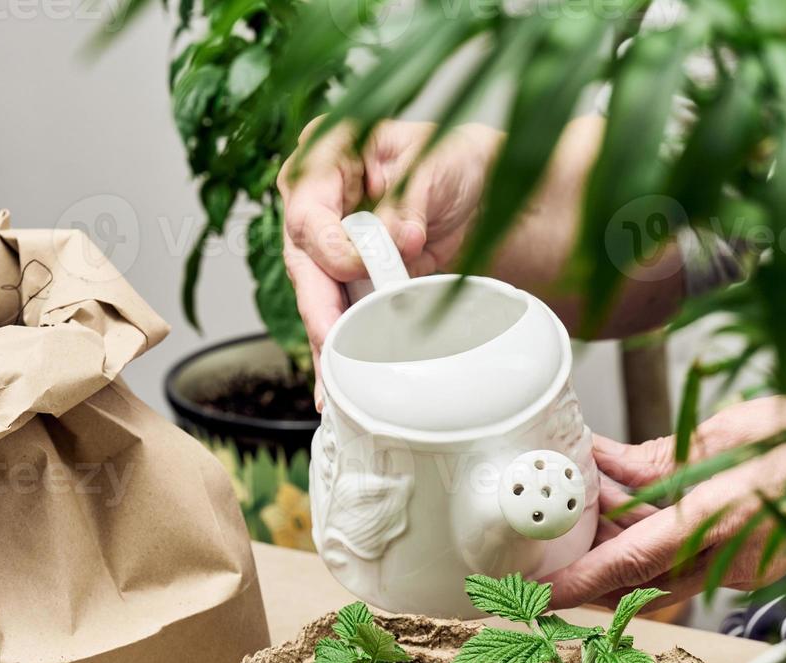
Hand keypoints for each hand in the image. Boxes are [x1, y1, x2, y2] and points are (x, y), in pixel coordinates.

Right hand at [277, 118, 501, 394]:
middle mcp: (318, 204)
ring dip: (325, 343)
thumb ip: (410, 197)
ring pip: (315, 300)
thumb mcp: (437, 162)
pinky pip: (336, 319)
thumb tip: (399, 236)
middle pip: (304, 264)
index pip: (308, 212)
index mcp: (326, 156)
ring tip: (332, 383)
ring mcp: (329, 247)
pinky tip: (335, 382)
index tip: (359, 268)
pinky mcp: (347, 283)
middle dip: (318, 309)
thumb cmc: (454, 161)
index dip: (330, 247)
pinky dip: (339, 351)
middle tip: (331, 341)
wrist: (481, 195)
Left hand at [546, 397, 785, 609]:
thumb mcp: (726, 434)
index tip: (539, 593)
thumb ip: (658, 458)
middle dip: (590, 558)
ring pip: (655, 568)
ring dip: (618, 544)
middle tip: (555, 538)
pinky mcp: (744, 564)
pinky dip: (651, 536)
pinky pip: (682, 559)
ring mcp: (733, 566)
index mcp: (711, 521)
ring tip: (587, 508)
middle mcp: (720, 555)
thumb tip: (608, 462)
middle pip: (633, 573)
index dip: (577, 583)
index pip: (625, 564)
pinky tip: (628, 498)